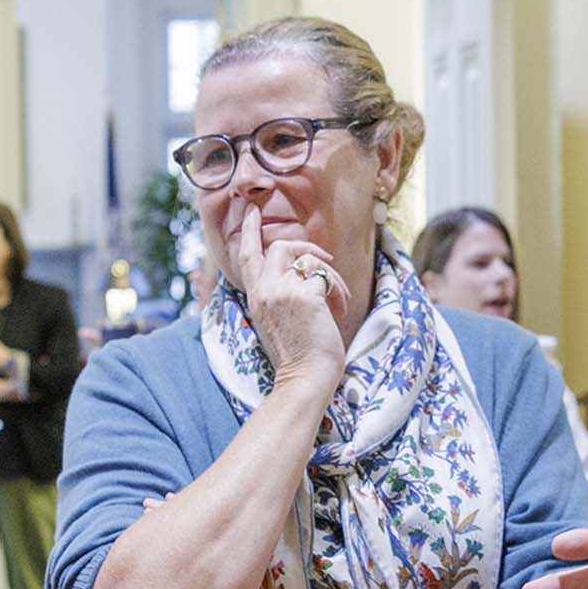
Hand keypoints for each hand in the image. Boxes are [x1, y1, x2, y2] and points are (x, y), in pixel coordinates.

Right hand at [227, 208, 349, 396]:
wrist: (305, 378)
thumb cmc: (299, 356)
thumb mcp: (279, 320)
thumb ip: (281, 294)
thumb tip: (304, 272)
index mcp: (256, 298)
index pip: (247, 256)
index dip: (251, 231)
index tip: (253, 211)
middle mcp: (265, 291)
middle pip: (280, 247)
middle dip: (306, 247)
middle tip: (325, 259)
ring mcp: (282, 291)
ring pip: (308, 259)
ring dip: (329, 275)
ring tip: (337, 299)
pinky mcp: (305, 295)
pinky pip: (327, 276)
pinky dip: (339, 291)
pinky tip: (340, 311)